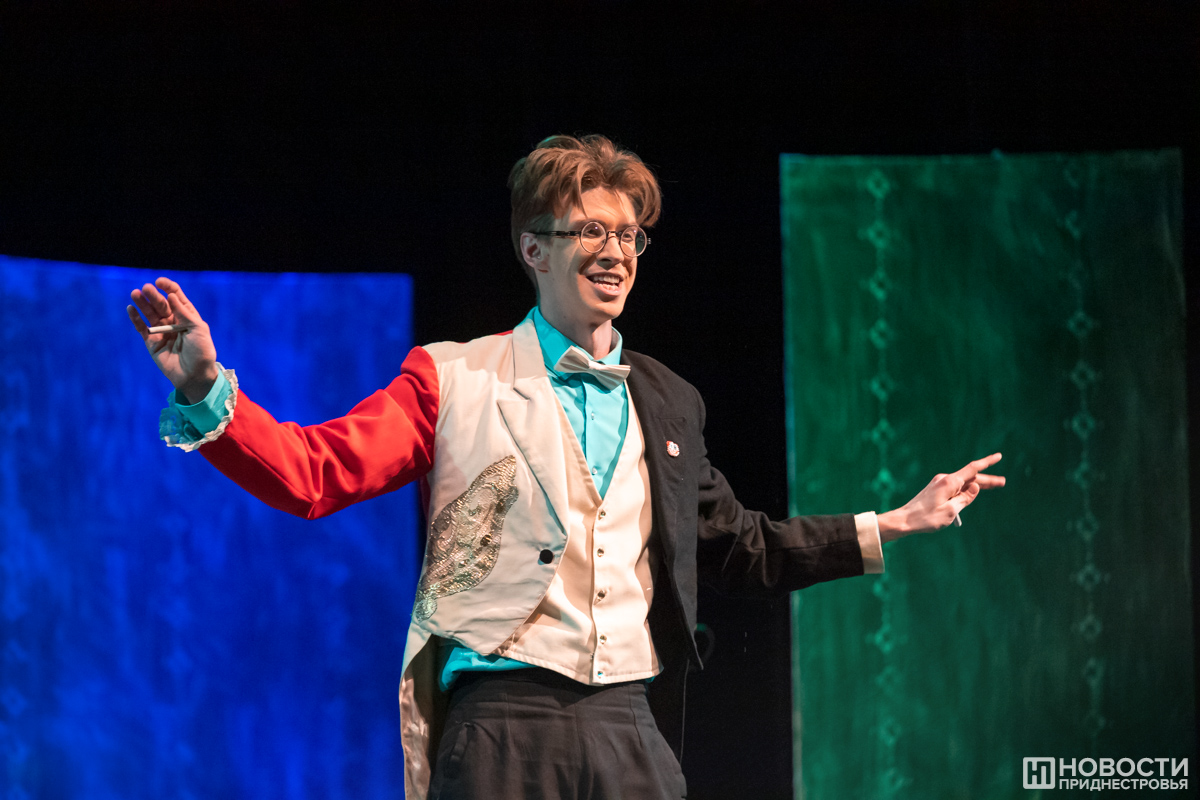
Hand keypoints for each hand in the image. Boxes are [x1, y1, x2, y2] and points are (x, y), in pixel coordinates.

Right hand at [127, 277, 218, 403]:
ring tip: (135, 293)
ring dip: (142, 303)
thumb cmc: (201, 352)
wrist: (195, 375)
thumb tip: (171, 296)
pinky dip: (135, 319)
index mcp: (187, 316)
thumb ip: (184, 313)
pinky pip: (142, 328)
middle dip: (153, 295)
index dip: (168, 288)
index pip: (176, 297)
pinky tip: (130, 309)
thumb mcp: (198, 329)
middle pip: (161, 304)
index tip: (160, 282)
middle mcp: (173, 321)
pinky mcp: (152, 342)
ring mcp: (162, 331)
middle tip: (145, 288)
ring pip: (150, 314)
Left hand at [877, 453, 1004, 542]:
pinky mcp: (936, 488)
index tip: (998, 456)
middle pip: (970, 477)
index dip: (987, 463)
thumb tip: (976, 486)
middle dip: (987, 479)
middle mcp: (944, 479)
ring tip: (993, 486)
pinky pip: (955, 487)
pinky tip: (972, 492)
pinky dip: (966, 489)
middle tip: (1003, 482)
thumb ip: (966, 498)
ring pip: (963, 482)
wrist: (904, 520)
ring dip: (978, 484)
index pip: (972, 469)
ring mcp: (939, 483)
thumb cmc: (926, 518)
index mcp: (949, 482)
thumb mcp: (951, 511)